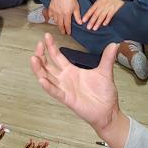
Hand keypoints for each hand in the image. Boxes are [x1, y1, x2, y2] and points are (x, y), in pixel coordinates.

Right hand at [30, 33, 129, 147]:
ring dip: (39, 69)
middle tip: (38, 45)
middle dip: (41, 55)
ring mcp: (64, 89)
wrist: (109, 111)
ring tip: (33, 58)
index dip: (51, 47)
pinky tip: (41, 79)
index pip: (57, 57)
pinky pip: (55, 92)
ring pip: (47, 78)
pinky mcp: (67, 99)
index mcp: (71, 71)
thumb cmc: (104, 93)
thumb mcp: (105, 72)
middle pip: (48, 66)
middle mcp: (65, 79)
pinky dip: (48, 86)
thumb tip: (114, 43)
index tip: (46, 36)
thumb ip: (107, 58)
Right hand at [48, 0, 81, 35]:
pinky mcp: (50, 8)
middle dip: (62, 29)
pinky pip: (50, 15)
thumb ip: (77, 16)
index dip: (68, 30)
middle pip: (60, 24)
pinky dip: (51, 18)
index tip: (68, 33)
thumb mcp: (76, 7)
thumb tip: (80, 23)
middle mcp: (60, 14)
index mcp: (67, 14)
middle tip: (63, 32)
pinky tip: (53, 18)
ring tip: (60, 26)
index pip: (67, 25)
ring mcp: (54, 11)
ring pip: (55, 21)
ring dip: (58, 24)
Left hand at [82, 0, 123, 31]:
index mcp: (98, 3)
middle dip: (92, 21)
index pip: (91, 10)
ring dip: (98, 23)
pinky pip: (109, 16)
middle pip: (96, 15)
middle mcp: (102, 6)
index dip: (87, 15)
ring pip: (102, 17)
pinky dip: (107, 20)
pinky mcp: (113, 10)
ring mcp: (108, 8)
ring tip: (94, 28)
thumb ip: (97, 5)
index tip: (83, 20)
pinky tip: (104, 24)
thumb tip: (92, 12)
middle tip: (88, 27)